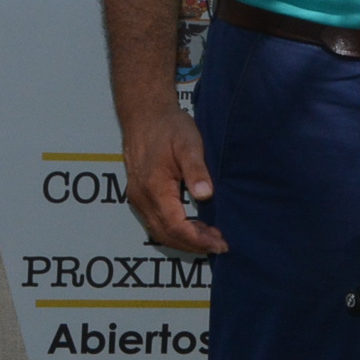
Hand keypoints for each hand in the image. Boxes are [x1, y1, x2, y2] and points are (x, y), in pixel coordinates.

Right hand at [120, 104, 226, 254]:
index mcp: (154, 187)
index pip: (175, 226)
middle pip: (166, 234)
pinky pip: (156, 221)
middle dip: (193, 244)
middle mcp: (141, 197)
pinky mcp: (140, 194)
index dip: (197, 239)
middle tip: (221, 245)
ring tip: (212, 238)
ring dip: (185, 239)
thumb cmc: (169, 127)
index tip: (220, 244)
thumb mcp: (189, 144)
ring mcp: (138, 197)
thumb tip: (205, 195)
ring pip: (159, 230)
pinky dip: (176, 230)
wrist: (145, 114)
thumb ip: (197, 170)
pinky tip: (196, 226)